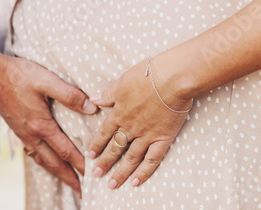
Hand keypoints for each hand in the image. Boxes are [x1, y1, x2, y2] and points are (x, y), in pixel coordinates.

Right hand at [0, 54, 97, 196]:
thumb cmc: (18, 75)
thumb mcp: (47, 80)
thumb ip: (70, 95)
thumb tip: (91, 107)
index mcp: (41, 125)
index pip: (65, 150)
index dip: (79, 163)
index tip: (91, 175)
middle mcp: (31, 134)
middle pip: (53, 162)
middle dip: (68, 178)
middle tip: (81, 191)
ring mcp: (22, 133)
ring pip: (42, 159)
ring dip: (56, 172)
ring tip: (67, 181)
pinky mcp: (16, 128)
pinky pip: (33, 152)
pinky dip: (43, 161)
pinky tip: (46, 160)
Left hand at [87, 57, 192, 188]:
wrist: (171, 78)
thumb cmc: (146, 75)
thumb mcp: (122, 82)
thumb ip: (108, 94)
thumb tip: (93, 99)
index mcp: (119, 112)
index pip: (105, 132)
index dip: (97, 144)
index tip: (90, 156)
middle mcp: (130, 127)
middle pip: (115, 148)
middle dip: (104, 162)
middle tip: (96, 175)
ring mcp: (146, 134)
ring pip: (130, 158)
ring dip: (120, 172)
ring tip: (112, 185)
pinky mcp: (163, 138)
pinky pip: (152, 159)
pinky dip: (144, 172)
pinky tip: (136, 182)